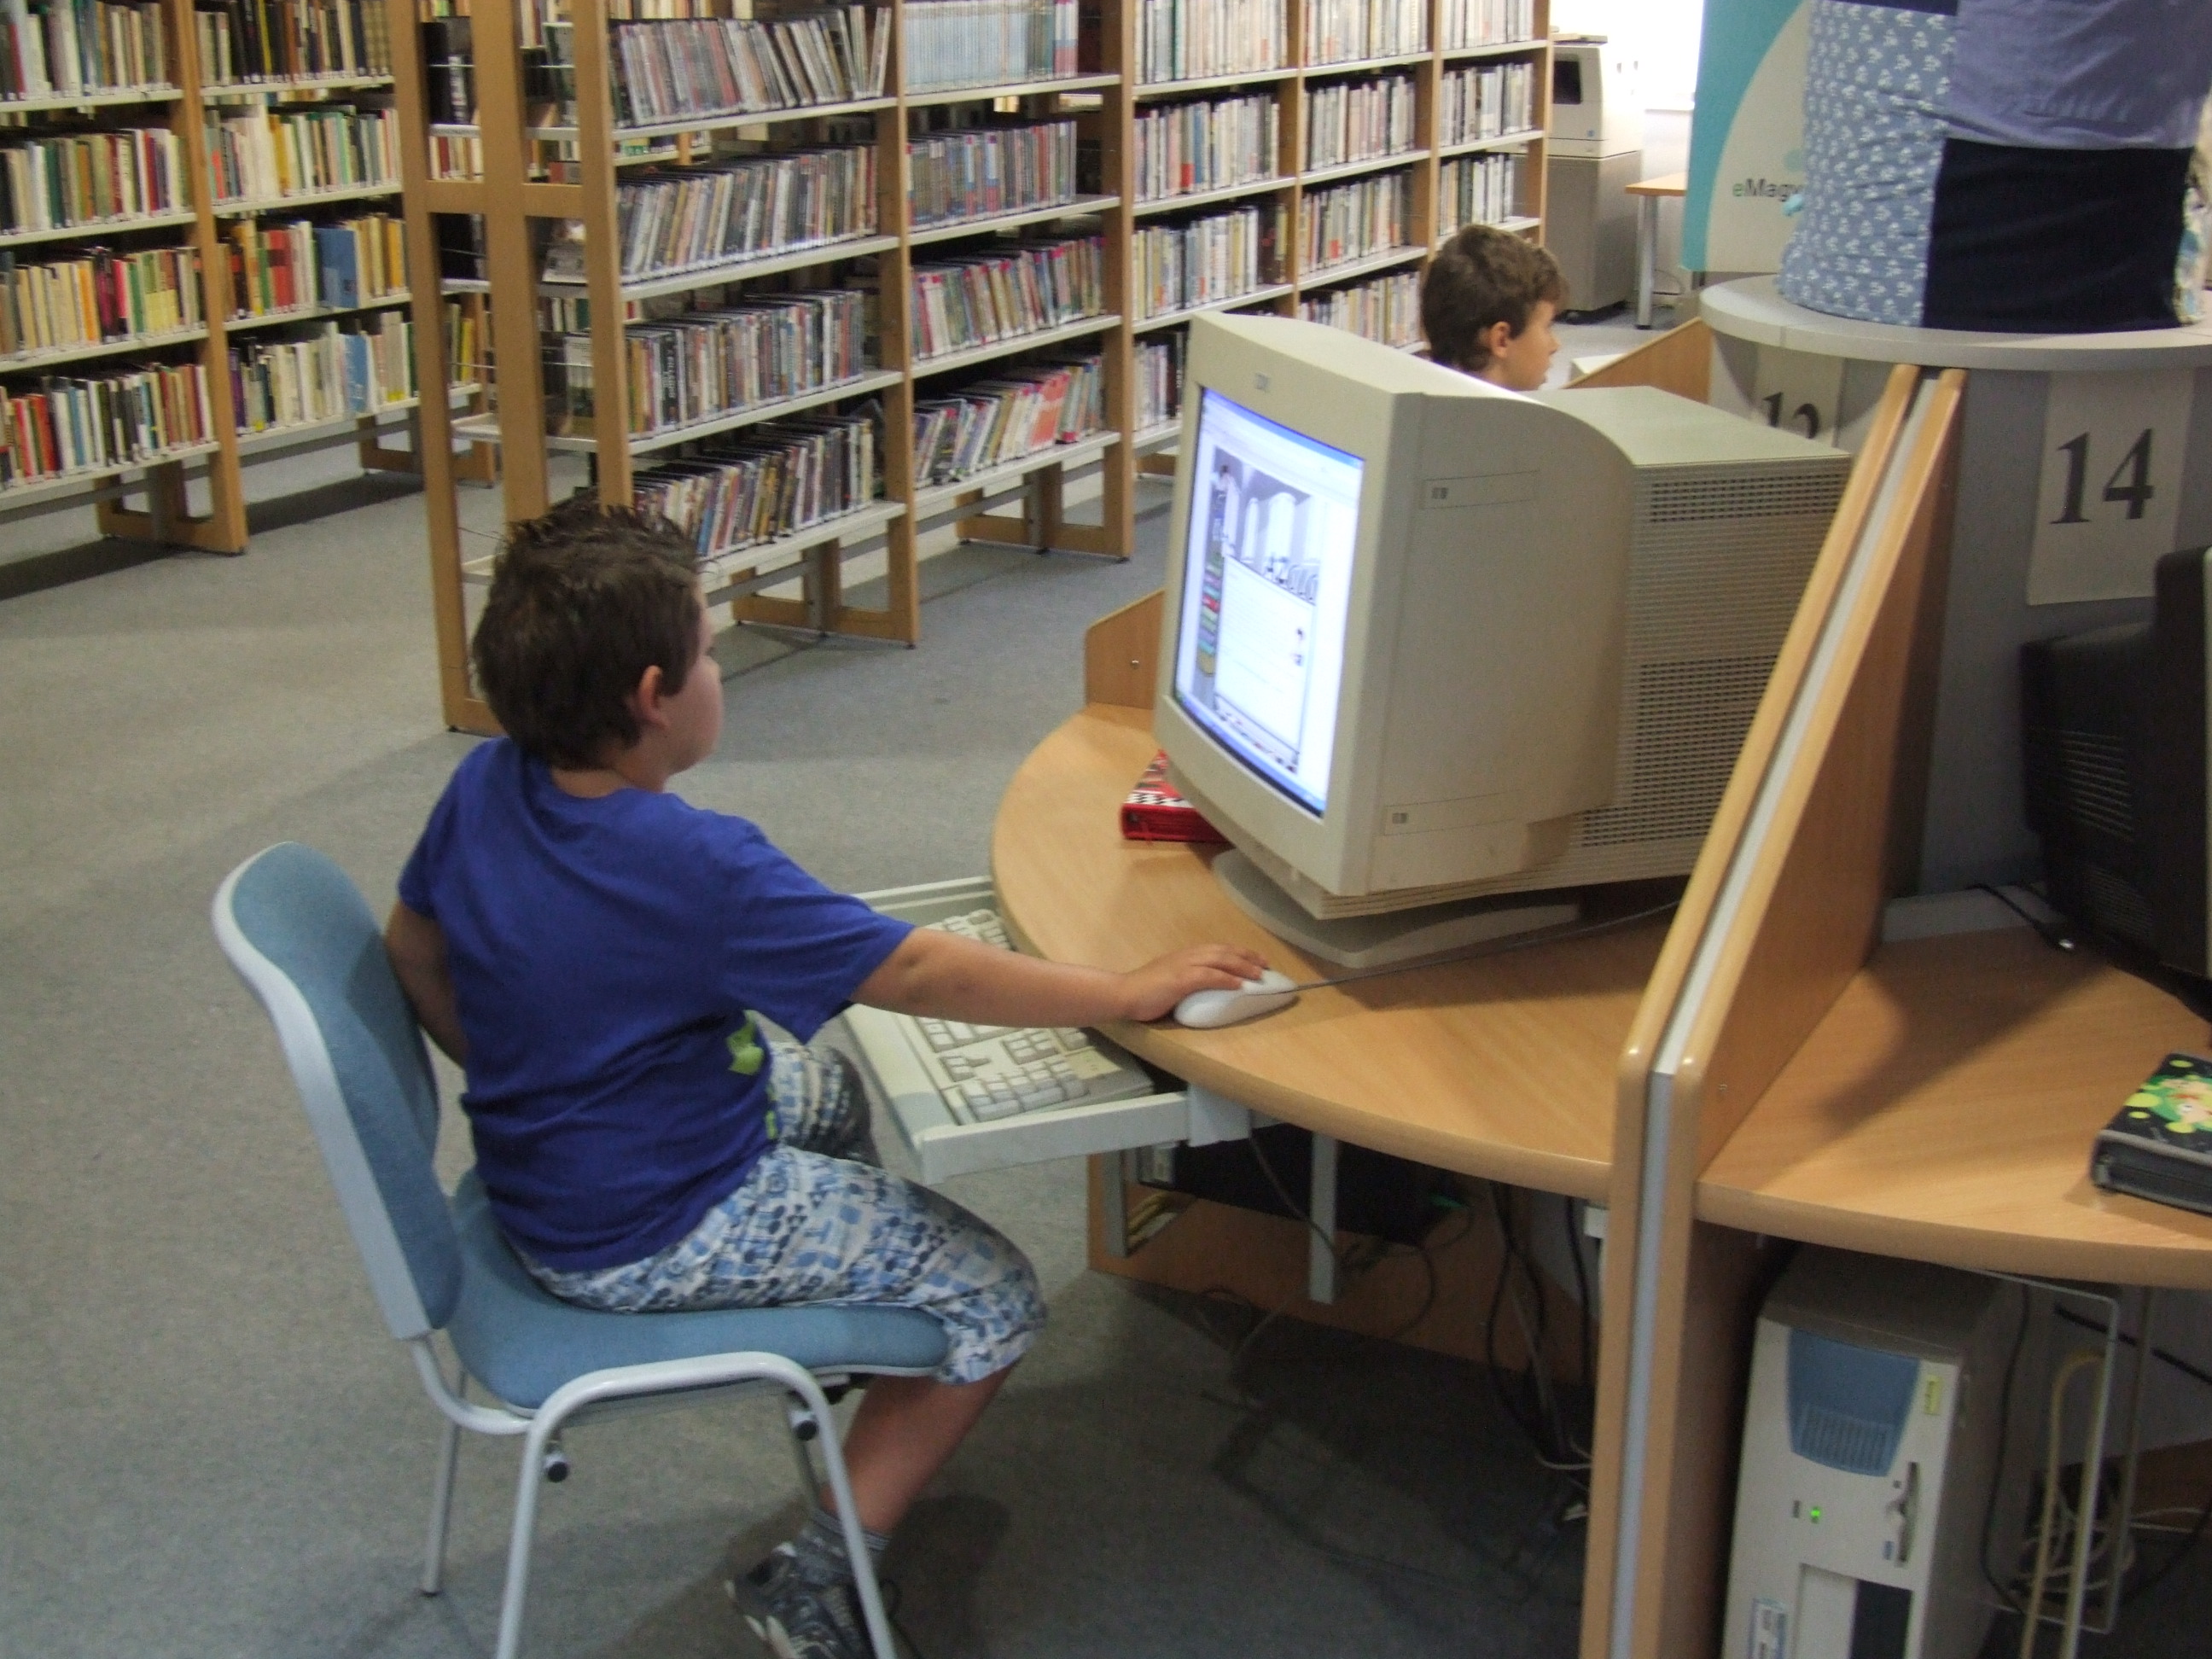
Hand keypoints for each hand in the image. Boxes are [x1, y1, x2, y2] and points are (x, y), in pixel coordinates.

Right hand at [1118, 944, 1270, 1022]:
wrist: (1123, 994)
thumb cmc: (1144, 992)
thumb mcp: (1171, 981)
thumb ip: (1188, 980)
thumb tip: (1208, 987)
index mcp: (1185, 956)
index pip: (1218, 949)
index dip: (1239, 953)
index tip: (1256, 959)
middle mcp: (1187, 956)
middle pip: (1224, 951)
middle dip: (1247, 956)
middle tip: (1266, 965)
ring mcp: (1183, 966)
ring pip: (1220, 960)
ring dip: (1242, 965)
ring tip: (1259, 974)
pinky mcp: (1180, 979)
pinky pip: (1208, 976)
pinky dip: (1226, 978)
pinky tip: (1239, 984)